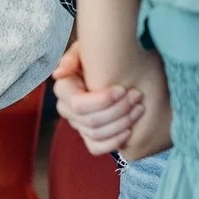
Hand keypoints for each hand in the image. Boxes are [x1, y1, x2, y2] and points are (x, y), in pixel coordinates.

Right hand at [53, 40, 143, 154]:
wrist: (115, 70)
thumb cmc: (101, 58)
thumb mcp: (86, 50)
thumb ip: (72, 57)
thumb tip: (58, 74)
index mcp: (64, 89)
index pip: (79, 105)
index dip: (103, 101)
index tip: (123, 89)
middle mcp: (66, 109)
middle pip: (91, 121)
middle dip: (118, 110)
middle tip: (137, 96)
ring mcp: (77, 125)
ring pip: (96, 134)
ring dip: (122, 123)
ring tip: (139, 108)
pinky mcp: (89, 137)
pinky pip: (97, 148)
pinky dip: (114, 142)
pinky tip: (129, 130)